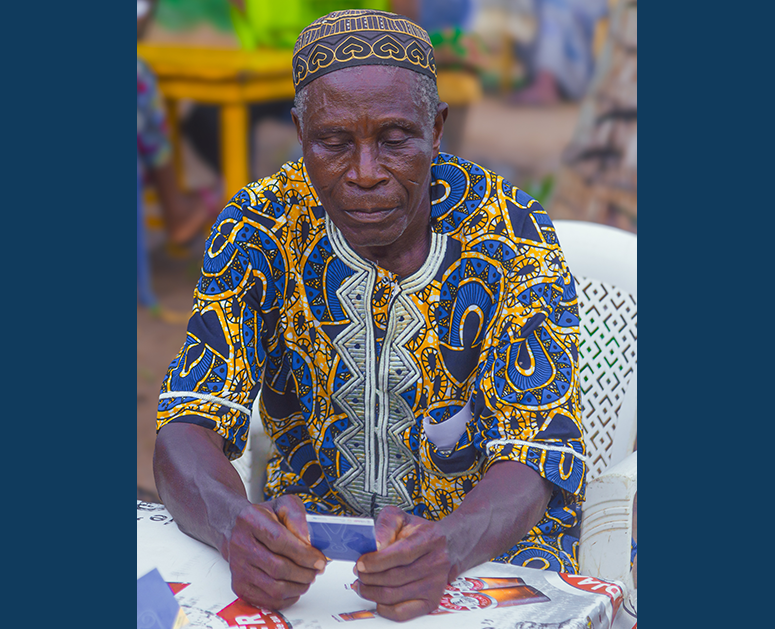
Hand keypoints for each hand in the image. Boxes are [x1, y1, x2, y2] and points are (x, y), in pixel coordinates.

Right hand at [224, 495, 327, 610]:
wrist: (238, 529)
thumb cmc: (263, 518)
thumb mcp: (283, 505)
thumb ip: (298, 517)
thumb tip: (308, 541)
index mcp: (250, 520)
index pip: (278, 540)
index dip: (303, 553)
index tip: (319, 558)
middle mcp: (240, 544)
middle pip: (278, 568)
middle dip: (305, 572)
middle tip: (317, 569)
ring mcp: (238, 568)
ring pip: (275, 588)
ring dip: (299, 586)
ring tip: (308, 577)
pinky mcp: (240, 586)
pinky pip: (269, 601)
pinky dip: (288, 597)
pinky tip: (295, 585)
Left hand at [353, 506, 453, 620]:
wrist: (448, 545)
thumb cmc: (420, 532)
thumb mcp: (401, 518)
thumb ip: (385, 526)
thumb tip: (374, 546)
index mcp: (429, 538)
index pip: (401, 554)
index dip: (377, 561)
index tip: (361, 563)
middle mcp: (436, 562)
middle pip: (395, 577)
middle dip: (369, 577)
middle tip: (358, 572)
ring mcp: (435, 584)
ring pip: (395, 595)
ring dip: (371, 591)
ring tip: (362, 583)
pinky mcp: (432, 600)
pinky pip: (403, 612)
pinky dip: (384, 608)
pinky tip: (376, 598)